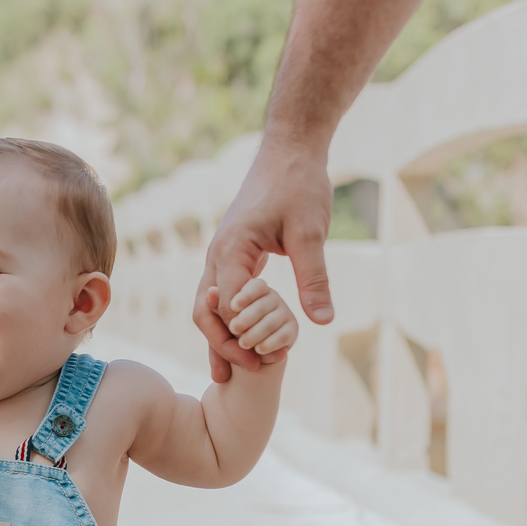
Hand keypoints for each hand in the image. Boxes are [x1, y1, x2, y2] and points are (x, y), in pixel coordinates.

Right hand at [193, 136, 332, 381]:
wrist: (289, 151)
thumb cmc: (299, 185)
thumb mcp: (311, 232)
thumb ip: (313, 276)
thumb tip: (321, 320)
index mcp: (231, 248)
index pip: (226, 304)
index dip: (242, 335)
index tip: (264, 360)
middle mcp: (217, 255)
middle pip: (204, 311)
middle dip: (222, 345)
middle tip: (245, 374)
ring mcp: (221, 256)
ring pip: (208, 307)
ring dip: (220, 339)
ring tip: (233, 374)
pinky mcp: (232, 257)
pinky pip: (222, 296)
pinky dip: (229, 321)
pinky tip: (243, 342)